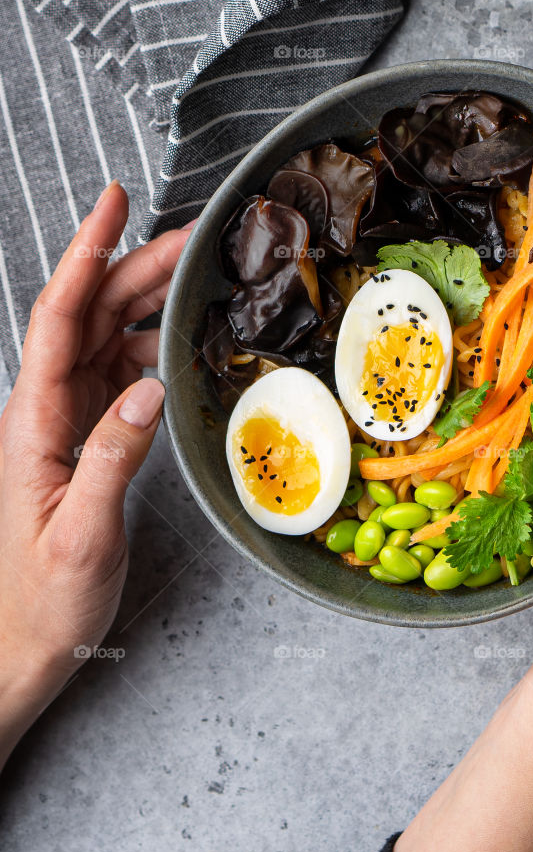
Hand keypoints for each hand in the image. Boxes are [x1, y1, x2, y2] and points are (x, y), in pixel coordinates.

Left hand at [0, 183, 188, 765]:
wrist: (21, 646)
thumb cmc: (42, 603)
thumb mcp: (79, 538)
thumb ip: (111, 459)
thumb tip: (150, 389)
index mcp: (32, 425)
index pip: (58, 320)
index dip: (85, 256)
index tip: (110, 204)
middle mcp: (43, 412)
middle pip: (87, 316)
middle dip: (133, 265)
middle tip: (189, 235)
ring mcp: (62, 423)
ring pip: (103, 337)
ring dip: (145, 300)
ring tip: (192, 274)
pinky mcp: (82, 439)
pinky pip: (115, 373)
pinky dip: (148, 344)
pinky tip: (176, 338)